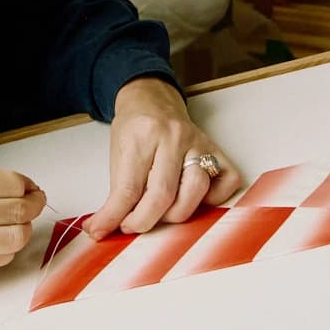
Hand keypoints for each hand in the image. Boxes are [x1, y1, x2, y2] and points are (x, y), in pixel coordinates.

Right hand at [0, 165, 45, 278]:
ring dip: (24, 229)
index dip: (29, 186)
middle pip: (19, 210)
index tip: (31, 188)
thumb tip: (18, 187)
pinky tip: (1, 240)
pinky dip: (8, 248)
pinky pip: (0, 258)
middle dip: (34, 205)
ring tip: (19, 224)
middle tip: (34, 203)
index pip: (12, 184)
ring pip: (15, 237)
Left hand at [83, 77, 240, 240]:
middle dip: (145, 221)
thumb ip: (117, 192)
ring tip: (160, 212)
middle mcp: (173, 136)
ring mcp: (198, 142)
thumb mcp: (117, 153)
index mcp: (142, 135)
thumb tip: (102, 228)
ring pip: (197, 190)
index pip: (129, 188)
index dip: (116, 216)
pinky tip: (194, 199)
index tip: (103, 230)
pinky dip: (213, 199)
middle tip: (133, 224)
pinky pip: (227, 181)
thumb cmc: (134, 130)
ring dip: (176, 213)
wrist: (151, 100)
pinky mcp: (216, 149)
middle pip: (164, 194)